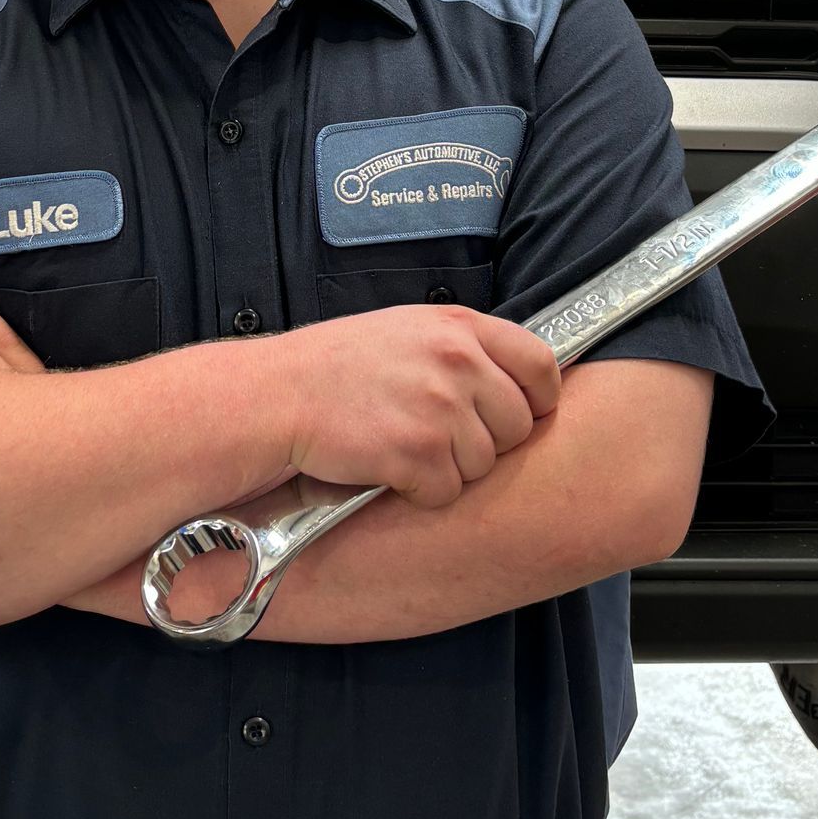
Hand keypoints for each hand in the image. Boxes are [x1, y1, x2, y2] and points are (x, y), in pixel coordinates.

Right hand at [271, 305, 559, 507]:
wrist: (276, 396)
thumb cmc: (335, 367)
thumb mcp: (407, 331)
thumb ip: (461, 348)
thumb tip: (512, 380)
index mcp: (459, 326)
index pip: (541, 365)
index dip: (538, 399)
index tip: (520, 414)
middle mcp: (457, 361)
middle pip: (517, 426)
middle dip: (485, 442)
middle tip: (439, 438)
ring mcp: (439, 407)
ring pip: (483, 465)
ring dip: (448, 469)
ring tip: (403, 446)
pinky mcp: (416, 452)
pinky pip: (446, 492)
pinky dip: (418, 491)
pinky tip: (387, 468)